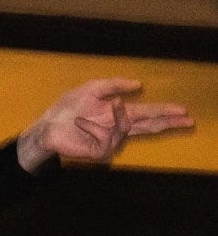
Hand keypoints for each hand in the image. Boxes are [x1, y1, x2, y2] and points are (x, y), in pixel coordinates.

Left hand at [17, 78, 193, 171]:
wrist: (48, 125)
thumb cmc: (67, 108)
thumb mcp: (91, 89)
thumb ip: (114, 85)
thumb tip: (138, 84)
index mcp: (118, 114)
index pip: (146, 114)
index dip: (165, 113)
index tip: (183, 111)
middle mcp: (117, 128)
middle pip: (148, 126)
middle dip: (167, 122)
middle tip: (187, 119)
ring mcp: (110, 141)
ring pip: (126, 128)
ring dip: (118, 115)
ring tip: (109, 105)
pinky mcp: (100, 151)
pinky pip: (107, 137)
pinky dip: (95, 126)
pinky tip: (81, 122)